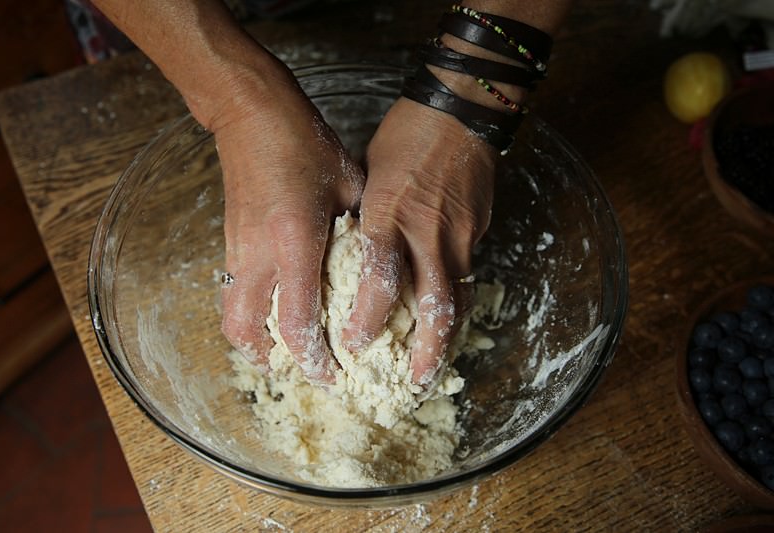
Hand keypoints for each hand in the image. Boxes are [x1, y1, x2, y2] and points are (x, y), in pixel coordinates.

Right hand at [216, 65, 363, 383]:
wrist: (251, 114)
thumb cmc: (305, 143)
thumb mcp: (349, 184)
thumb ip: (359, 229)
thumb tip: (374, 259)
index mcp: (295, 241)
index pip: (296, 321)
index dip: (312, 359)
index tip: (331, 377)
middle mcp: (259, 254)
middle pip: (247, 332)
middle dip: (272, 362)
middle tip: (300, 372)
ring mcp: (237, 249)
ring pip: (231, 316)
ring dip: (253, 342)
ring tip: (281, 353)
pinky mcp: (229, 241)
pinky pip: (231, 293)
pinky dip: (248, 315)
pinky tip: (272, 312)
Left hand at [342, 98, 495, 387]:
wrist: (458, 114)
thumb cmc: (404, 139)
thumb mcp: (369, 177)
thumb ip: (365, 223)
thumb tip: (351, 258)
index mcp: (389, 214)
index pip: (380, 277)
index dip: (368, 317)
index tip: (352, 345)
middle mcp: (426, 232)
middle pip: (433, 304)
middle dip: (425, 350)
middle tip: (412, 382)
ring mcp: (459, 235)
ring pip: (457, 299)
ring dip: (447, 339)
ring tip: (433, 369)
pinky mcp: (479, 234)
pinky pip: (467, 278)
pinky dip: (456, 307)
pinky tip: (447, 326)